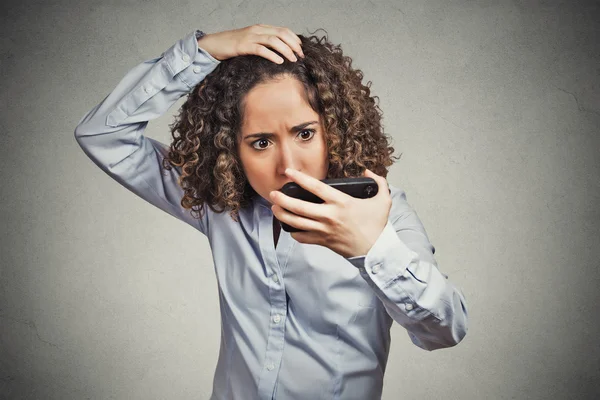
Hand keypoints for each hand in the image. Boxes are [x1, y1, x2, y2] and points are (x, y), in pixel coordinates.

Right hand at [197, 24, 303, 62]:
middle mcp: (258, 30)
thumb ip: (265, 43)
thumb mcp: (252, 42)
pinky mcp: (244, 46)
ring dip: (286, 50)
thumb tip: (280, 52)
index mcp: (262, 28)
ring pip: (274, 41)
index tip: (301, 50)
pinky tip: (279, 61)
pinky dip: (272, 55)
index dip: (295, 39)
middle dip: (294, 45)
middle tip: (301, 56)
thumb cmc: (234, 46)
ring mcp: (250, 37)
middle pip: (282, 34)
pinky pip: (261, 49)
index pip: (283, 30)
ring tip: (293, 60)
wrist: (215, 44)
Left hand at [270, 168, 391, 258]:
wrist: (376, 250)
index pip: (315, 187)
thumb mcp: (383, 200)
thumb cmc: (377, 226)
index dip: (299, 178)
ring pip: (296, 222)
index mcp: (341, 202)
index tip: (288, 172)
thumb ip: (379, 182)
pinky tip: (289, 226)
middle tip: (272, 193)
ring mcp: (324, 230)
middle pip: (298, 206)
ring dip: (282, 214)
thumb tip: (367, 172)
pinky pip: (302, 237)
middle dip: (282, 199)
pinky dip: (293, 232)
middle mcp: (329, 216)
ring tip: (274, 208)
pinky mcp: (322, 241)